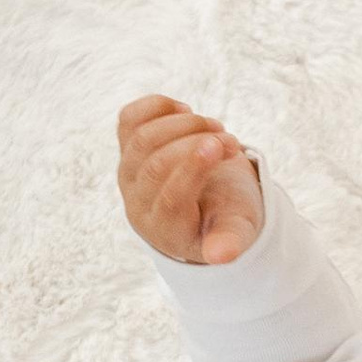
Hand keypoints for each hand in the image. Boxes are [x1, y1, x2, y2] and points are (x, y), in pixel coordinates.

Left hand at [116, 94, 264, 263]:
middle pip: (155, 165)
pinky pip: (129, 118)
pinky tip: (183, 110)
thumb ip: (230, 241)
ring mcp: (128, 172)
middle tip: (230, 141)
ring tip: (215, 127)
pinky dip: (156, 106)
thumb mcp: (235, 230)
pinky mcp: (126, 146)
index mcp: (166, 230)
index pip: (170, 199)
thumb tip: (221, 256)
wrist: (208, 199)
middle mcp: (139, 203)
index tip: (219, 144)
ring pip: (142, 138)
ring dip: (184, 123)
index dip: (193, 169)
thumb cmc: (225, 214)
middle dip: (195, 143)